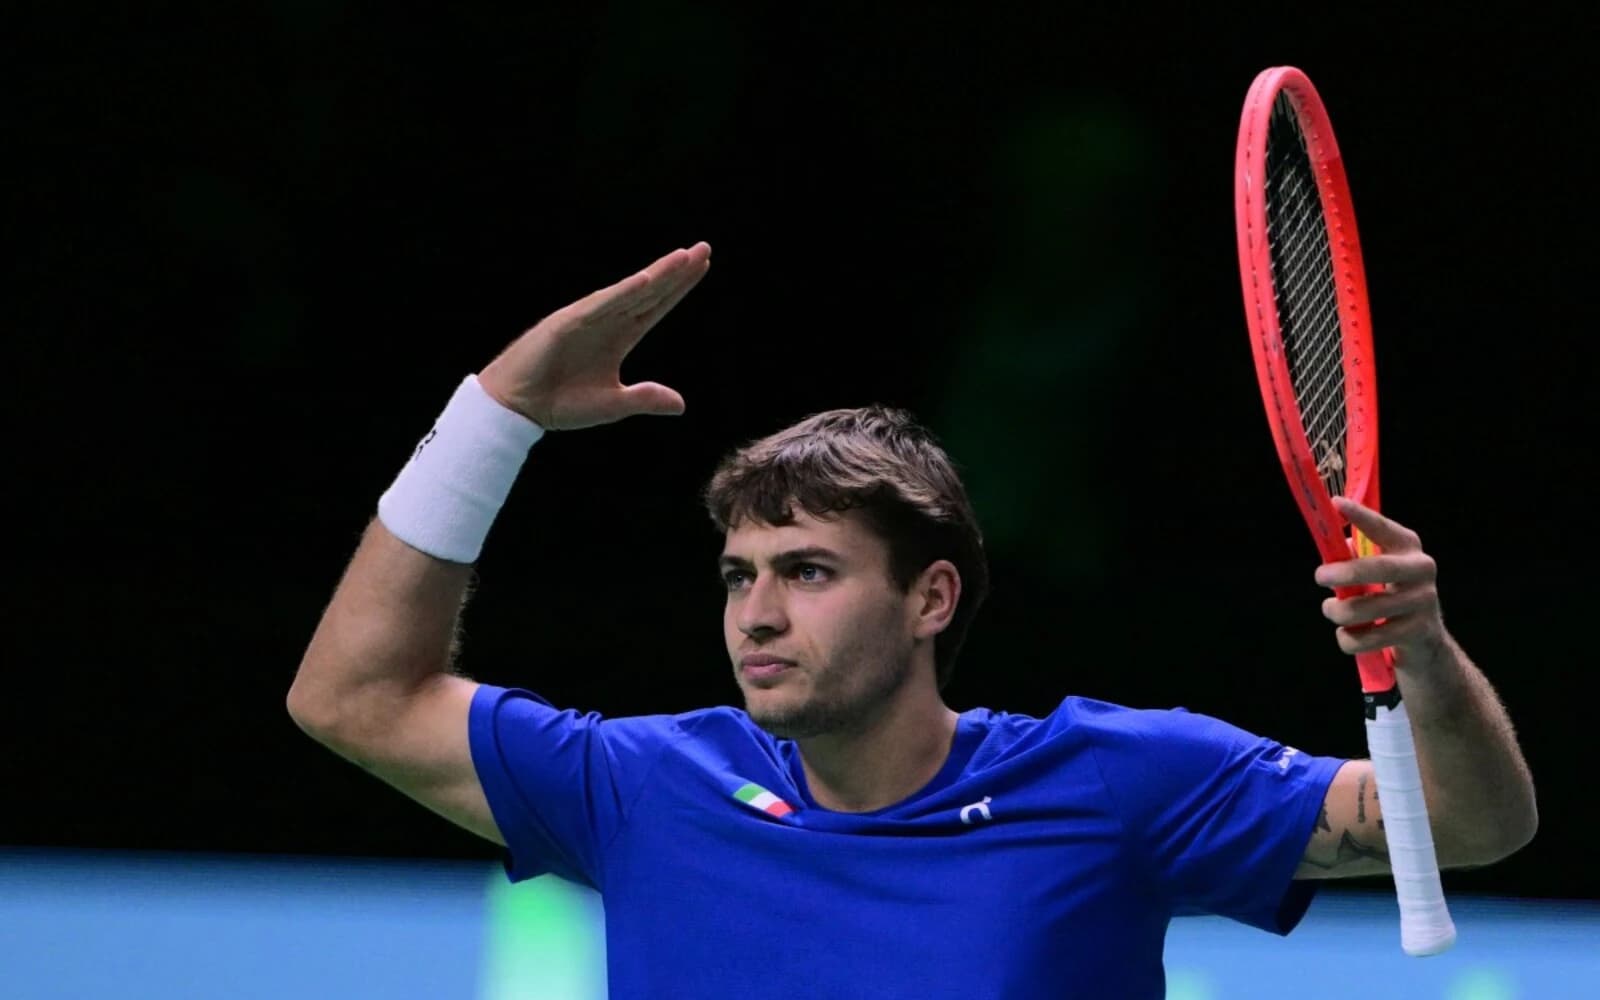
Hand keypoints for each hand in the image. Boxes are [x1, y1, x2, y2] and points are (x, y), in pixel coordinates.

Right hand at [477, 243, 711, 429]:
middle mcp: (606, 322)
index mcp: (618, 338)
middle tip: (704, 248)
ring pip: (629, 292)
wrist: (520, 409)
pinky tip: (646, 280)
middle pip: (650, 292)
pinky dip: (623, 292)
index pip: (656, 307)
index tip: (701, 266)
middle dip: (677, 271)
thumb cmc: (561, 404)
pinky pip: (600, 305)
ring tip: (683, 257)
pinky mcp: (567, 324)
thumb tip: (681, 405)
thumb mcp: (613, 404)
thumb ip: (645, 398)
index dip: (679, 288)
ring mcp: (587, 319)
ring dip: (657, 274)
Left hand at [1314, 496, 1446, 665]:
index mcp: (1407, 547)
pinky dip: (1347, 638)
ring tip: (1332, 609)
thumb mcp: (1378, 570)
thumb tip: (1331, 546)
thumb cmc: (1390, 596)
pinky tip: (1348, 634)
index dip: (1361, 516)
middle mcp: (1420, 570)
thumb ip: (1355, 555)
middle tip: (1319, 576)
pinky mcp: (1417, 633)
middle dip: (1345, 573)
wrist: (1425, 642)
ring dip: (1337, 611)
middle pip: (1380, 568)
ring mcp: (1423, 602)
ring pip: (1365, 609)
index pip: (1383, 528)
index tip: (1336, 503)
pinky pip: (1366, 638)